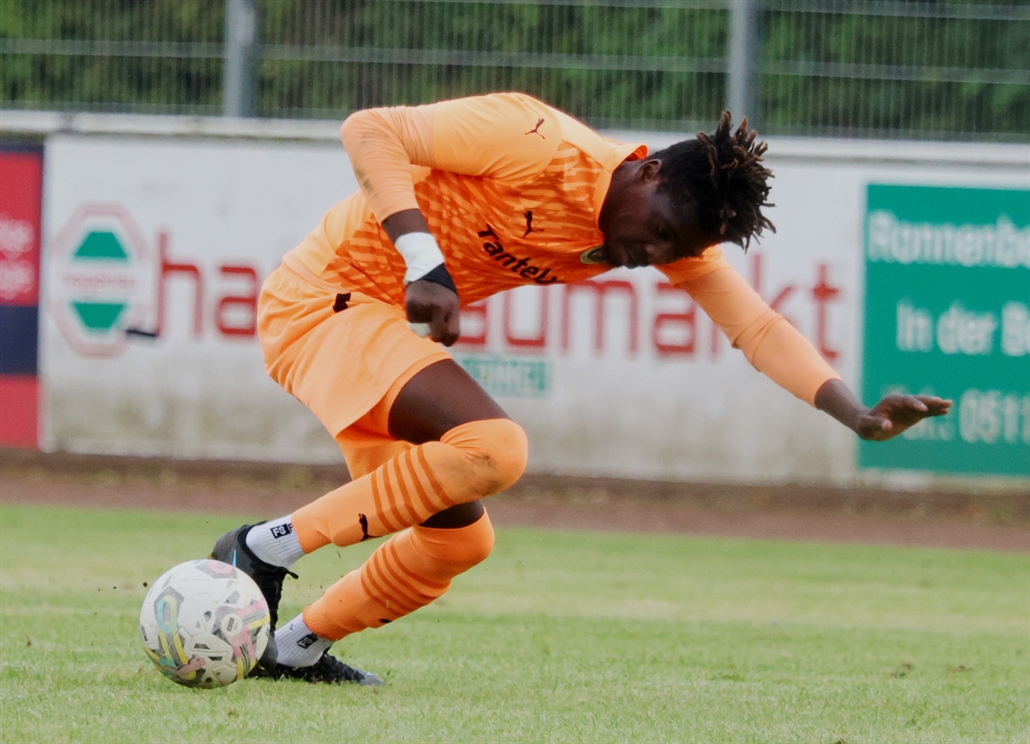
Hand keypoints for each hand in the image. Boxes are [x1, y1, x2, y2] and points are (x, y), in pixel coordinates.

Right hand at [405, 279, 459, 345]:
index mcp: (452, 306)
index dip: (449, 341)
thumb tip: (446, 339)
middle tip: (433, 333)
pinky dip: (415, 319)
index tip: (445, 342)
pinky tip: (418, 308)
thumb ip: (450, 319)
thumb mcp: (452, 302)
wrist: (425, 271)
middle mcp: (439, 306)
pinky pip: (412, 322)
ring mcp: (424, 305)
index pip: (453, 333)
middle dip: (435, 337)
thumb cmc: (441, 290)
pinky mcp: (411, 304)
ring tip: (425, 311)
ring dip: (423, 325)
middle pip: (437, 335)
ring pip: (422, 329)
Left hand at [815, 379, 952, 441]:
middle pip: (918, 400)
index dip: (914, 404)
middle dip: (929, 402)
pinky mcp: (913, 416)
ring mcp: (909, 409)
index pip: (906, 401)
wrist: (867, 425)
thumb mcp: (867, 425)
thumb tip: (887, 426)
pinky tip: (946, 411)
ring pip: (924, 406)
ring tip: (949, 404)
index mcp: (891, 402)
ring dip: (936, 405)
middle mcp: (902, 403)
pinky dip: (935, 412)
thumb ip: (876, 424)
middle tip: (942, 401)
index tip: (923, 410)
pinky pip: (926, 413)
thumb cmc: (864, 425)